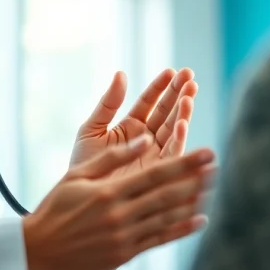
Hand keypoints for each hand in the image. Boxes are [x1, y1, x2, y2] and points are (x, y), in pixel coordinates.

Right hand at [23, 137, 214, 269]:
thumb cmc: (56, 207)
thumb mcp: (78, 175)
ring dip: (192, 202)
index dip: (185, 163)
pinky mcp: (125, 254)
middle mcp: (120, 215)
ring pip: (167, 217)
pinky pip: (159, 240)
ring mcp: (124, 237)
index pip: (156, 174)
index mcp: (109, 192)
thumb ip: (112, 157)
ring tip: (211, 187)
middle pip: (167, 195)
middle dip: (195, 179)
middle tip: (216, 166)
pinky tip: (198, 220)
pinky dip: (181, 230)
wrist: (39, 251)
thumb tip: (143, 138)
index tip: (206, 153)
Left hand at [70, 68, 197, 178]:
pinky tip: (182, 123)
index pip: (149, 101)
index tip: (171, 71)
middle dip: (179, 94)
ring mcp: (154, 155)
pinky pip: (173, 154)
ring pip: (174, 129)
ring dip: (183, 112)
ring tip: (189, 96)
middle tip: (189, 75)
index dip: (160, 86)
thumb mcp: (92, 129)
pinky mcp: (159, 173)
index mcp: (130, 126)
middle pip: (166, 112)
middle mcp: (146, 139)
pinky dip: (179, 138)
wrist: (80, 198)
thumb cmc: (84, 164)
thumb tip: (121, 74)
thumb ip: (108, 104)